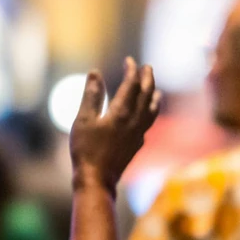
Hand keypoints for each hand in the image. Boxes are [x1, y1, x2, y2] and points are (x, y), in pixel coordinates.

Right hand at [69, 57, 160, 193]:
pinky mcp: (137, 145)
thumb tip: (95, 73)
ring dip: (154, 96)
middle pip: (146, 94)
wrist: (97, 179)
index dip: (132, 71)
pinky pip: (149, 123)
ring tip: (156, 90)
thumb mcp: (83, 120)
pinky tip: (147, 116)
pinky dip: (151, 113)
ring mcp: (138, 134)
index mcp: (121, 112)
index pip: (132, 85)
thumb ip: (91, 95)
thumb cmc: (86, 149)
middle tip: (147, 67)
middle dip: (148, 79)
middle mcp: (134, 121)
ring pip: (152, 110)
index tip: (129, 60)